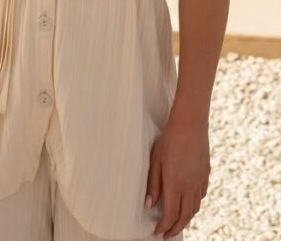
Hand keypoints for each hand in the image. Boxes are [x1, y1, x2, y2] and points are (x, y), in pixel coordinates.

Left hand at [145, 118, 209, 237]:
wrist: (190, 124)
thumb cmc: (169, 140)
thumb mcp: (155, 161)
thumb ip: (153, 185)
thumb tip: (149, 205)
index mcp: (176, 185)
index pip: (171, 215)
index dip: (164, 227)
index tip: (157, 232)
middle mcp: (190, 187)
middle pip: (185, 217)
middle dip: (175, 229)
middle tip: (167, 234)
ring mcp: (200, 182)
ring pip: (195, 209)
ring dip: (185, 219)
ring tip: (176, 222)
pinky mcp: (206, 175)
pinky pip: (201, 196)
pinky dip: (194, 205)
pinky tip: (189, 204)